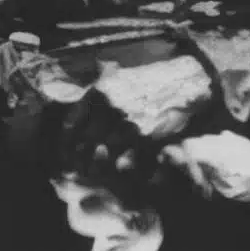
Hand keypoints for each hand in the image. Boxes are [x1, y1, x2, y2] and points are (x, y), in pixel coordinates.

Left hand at [66, 57, 214, 180]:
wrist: (183, 83)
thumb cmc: (149, 82)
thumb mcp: (118, 76)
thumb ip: (98, 87)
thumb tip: (83, 98)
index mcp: (98, 93)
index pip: (71, 125)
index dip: (66, 144)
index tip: (66, 154)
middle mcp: (109, 109)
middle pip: (84, 143)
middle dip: (79, 159)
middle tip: (79, 169)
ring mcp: (126, 124)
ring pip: (101, 154)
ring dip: (96, 167)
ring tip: (96, 174)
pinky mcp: (145, 138)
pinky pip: (124, 160)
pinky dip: (119, 168)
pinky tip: (119, 170)